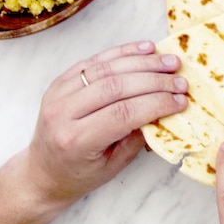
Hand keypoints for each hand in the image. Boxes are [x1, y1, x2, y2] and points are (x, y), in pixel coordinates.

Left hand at [24, 41, 187, 207]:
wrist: (41, 172)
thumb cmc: (79, 174)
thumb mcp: (112, 167)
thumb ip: (137, 139)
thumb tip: (166, 111)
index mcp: (75, 140)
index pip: (122, 114)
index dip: (155, 104)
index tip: (181, 101)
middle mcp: (62, 113)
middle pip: (115, 87)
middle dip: (154, 81)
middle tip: (181, 81)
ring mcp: (58, 93)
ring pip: (106, 68)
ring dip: (143, 62)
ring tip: (170, 62)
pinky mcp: (60, 80)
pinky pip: (95, 60)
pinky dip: (123, 53)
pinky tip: (146, 49)